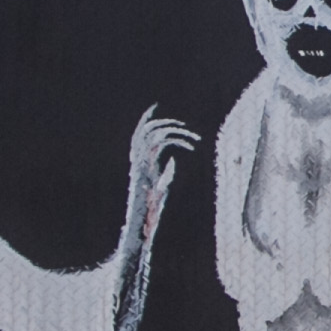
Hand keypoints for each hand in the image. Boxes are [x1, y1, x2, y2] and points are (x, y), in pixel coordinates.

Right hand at [128, 110, 201, 228]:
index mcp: (138, 162)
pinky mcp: (148, 167)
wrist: (142, 224)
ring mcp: (141, 163)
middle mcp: (137, 160)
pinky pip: (163, 144)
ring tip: (192, 137)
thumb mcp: (163, 188)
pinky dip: (179, 141)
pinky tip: (191, 148)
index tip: (155, 106)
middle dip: (165, 122)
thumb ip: (166, 173)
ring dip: (175, 130)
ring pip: (155, 133)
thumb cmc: (152, 211)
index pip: (139, 133)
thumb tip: (173, 161)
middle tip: (183, 126)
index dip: (146, 118)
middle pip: (146, 130)